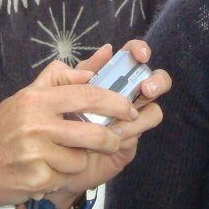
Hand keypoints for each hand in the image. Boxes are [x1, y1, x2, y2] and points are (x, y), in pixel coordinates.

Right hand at [0, 42, 168, 208]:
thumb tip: (91, 71)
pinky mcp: (36, 179)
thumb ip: (57, 81)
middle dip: (110, 138)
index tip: (129, 109)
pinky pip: (66, 177)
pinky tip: (46, 171)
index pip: (88, 95)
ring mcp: (36, 153)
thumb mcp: (23, 97)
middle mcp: (37, 124)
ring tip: (62, 157)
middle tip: (113, 140)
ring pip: (81, 158)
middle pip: (93, 132)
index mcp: (37, 99)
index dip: (115, 102)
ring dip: (79, 160)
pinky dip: (62, 176)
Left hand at [43, 40, 170, 204]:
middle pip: (156, 81)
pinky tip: (112, 138)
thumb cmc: (53, 118)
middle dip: (157, 82)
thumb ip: (82, 68)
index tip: (140, 56)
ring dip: (137, 116)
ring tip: (115, 126)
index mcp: (107, 77)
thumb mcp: (58, 90)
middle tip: (146, 89)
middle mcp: (124, 96)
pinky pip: (140, 133)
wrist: (50, 157)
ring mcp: (130, 119)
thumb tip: (107, 50)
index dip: (140, 50)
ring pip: (153, 110)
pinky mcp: (130, 141)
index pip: (131, 56)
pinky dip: (128, 133)